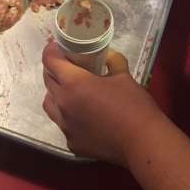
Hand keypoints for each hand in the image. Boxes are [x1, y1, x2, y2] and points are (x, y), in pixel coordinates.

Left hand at [42, 41, 161, 163]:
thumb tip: (107, 56)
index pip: (50, 61)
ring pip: (50, 104)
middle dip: (53, 70)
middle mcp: (63, 104)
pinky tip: (82, 116)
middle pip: (47, 81)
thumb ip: (112, 61)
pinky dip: (67, 116)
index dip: (51, 50)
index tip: (56, 46)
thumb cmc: (134, 105)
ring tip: (68, 90)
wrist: (142, 142)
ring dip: (55, 93)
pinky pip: (62, 124)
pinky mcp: (72, 143)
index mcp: (74, 84)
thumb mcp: (123, 75)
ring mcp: (65, 126)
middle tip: (66, 65)